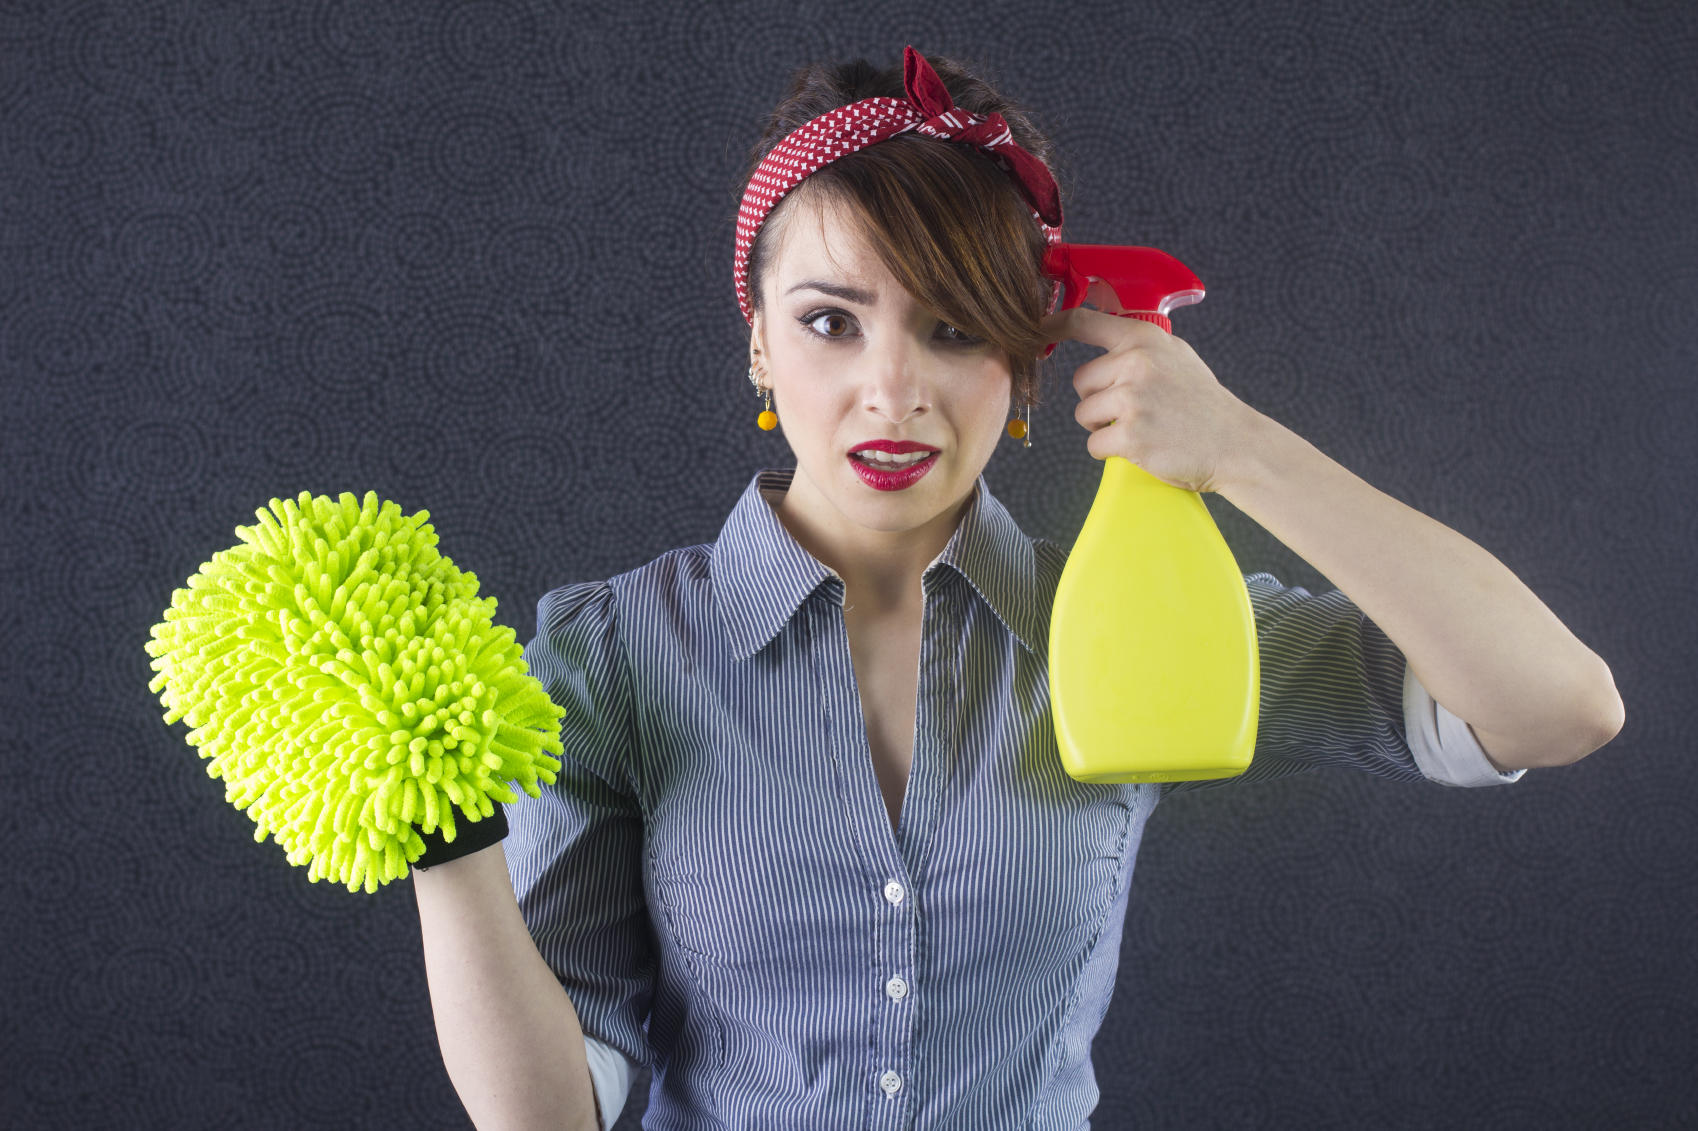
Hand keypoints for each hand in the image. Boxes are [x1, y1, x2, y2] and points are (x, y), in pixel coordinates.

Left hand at [1039, 302, 1264, 494]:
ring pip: (1083, 414)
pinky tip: (1139, 447)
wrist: (1234, 444)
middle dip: (1097, 399)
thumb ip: (1138, 345)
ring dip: (1102, 427)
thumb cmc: (1202, 404)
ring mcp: (1132, 399)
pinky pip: (1093, 444)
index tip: (1036, 330)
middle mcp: (1136, 363)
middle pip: (1080, 381)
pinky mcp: (1130, 435)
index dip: (1053, 325)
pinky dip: (1109, 451)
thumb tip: (1096, 330)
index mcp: (1144, 339)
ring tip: (1140, 427)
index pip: (1083, 322)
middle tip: (1132, 410)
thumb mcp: (1175, 357)